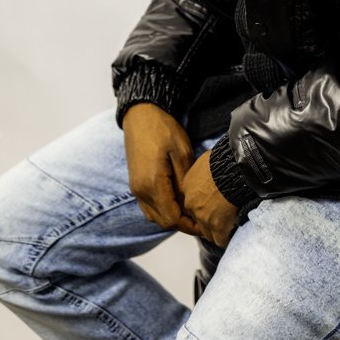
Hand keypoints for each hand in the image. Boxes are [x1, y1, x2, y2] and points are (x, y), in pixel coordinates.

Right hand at [122, 103, 201, 236]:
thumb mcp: (182, 152)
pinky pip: (148, 206)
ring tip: (190, 211)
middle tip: (201, 219)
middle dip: (182, 224)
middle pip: (162, 221)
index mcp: (153, 184)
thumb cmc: (163, 129)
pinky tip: (176, 201)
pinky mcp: (135, 183)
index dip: (189, 225)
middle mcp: (141, 191)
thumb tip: (191, 202)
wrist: (140, 114)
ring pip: (153, 216)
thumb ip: (185, 181)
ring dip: (171, 217)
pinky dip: (161, 209)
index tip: (204, 225)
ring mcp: (135, 188)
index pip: (171, 218)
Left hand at [180, 150, 238, 248]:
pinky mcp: (218, 226)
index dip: (201, 204)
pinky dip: (227, 238)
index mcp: (187, 187)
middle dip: (208, 219)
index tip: (211, 203)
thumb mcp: (205, 160)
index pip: (190, 203)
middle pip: (197, 219)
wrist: (235, 167)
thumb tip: (209, 173)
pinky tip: (234, 233)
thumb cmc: (224, 159)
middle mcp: (191, 204)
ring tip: (230, 225)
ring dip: (218, 230)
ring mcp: (203, 217)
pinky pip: (221, 240)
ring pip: (208, 232)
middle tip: (222, 215)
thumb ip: (202, 173)